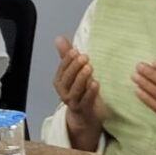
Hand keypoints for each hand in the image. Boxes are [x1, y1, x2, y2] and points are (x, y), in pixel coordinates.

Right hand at [52, 37, 103, 151]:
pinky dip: (90, 92)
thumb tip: (59, 38)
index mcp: (59, 82)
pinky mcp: (83, 109)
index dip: (68, 60)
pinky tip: (96, 83)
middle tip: (84, 57)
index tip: (76, 51)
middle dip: (74, 67)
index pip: (62, 69)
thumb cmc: (80, 91)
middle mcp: (63, 92)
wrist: (84, 116)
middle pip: (67, 79)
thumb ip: (67, 56)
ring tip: (90, 68)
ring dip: (82, 78)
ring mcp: (72, 102)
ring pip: (75, 90)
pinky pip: (86, 101)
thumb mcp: (73, 73)